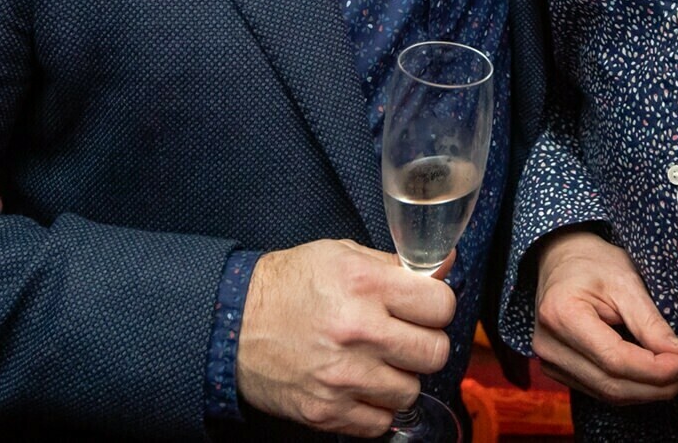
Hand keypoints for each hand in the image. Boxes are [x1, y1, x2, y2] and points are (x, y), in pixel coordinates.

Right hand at [236, 238, 455, 436]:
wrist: (232, 323)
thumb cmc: (287, 286)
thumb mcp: (340, 255)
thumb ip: (394, 265)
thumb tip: (445, 267)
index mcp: (365, 284)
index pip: (441, 305)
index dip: (437, 305)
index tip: (426, 307)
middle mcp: (358, 330)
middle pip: (435, 352)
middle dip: (426, 344)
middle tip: (406, 338)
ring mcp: (344, 376)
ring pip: (412, 390)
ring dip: (401, 378)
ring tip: (378, 361)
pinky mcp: (327, 410)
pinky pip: (381, 422)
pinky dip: (377, 407)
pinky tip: (362, 386)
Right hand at [532, 228, 677, 404]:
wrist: (560, 259)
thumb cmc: (592, 262)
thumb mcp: (625, 281)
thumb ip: (650, 321)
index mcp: (562, 315)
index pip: (615, 359)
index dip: (656, 368)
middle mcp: (548, 346)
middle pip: (611, 383)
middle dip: (657, 384)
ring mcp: (549, 362)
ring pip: (608, 393)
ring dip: (648, 390)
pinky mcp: (557, 370)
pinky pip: (600, 389)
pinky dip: (632, 387)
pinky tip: (655, 376)